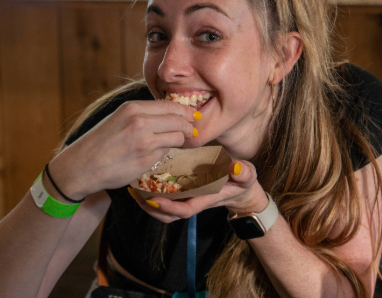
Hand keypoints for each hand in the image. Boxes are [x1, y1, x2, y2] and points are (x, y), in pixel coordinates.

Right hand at [49, 100, 197, 198]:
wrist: (81, 166)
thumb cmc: (99, 143)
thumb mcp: (118, 119)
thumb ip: (142, 115)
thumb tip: (172, 115)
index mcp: (132, 108)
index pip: (171, 106)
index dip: (186, 112)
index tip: (192, 117)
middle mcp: (139, 121)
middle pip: (180, 120)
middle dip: (189, 127)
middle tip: (190, 132)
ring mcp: (144, 142)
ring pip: (178, 137)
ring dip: (179, 141)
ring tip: (173, 144)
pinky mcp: (146, 160)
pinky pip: (166, 153)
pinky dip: (164, 153)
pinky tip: (152, 154)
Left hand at [130, 159, 269, 222]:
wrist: (240, 188)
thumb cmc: (242, 180)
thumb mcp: (247, 175)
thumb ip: (244, 173)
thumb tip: (235, 167)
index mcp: (205, 199)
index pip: (185, 210)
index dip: (169, 208)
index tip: (153, 199)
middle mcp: (193, 202)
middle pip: (168, 214)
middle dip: (151, 208)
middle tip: (135, 194)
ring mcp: (186, 199)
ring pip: (163, 210)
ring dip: (147, 203)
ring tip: (134, 191)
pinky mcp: (182, 194)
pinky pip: (164, 199)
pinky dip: (151, 195)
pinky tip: (140, 184)